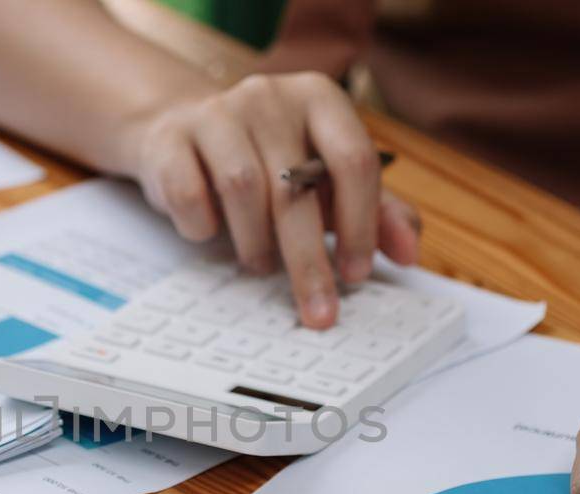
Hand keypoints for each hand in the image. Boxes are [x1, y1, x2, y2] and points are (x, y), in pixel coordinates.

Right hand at [124, 72, 420, 328]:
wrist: (183, 129)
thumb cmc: (269, 161)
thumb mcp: (327, 179)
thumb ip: (376, 211)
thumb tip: (409, 253)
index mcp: (320, 99)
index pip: (354, 161)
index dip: (360, 225)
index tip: (356, 274)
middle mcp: (270, 96)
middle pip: (296, 188)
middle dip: (309, 262)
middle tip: (317, 310)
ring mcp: (216, 112)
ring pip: (242, 189)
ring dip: (256, 244)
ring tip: (261, 264)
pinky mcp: (170, 137)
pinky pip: (189, 194)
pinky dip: (204, 227)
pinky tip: (213, 232)